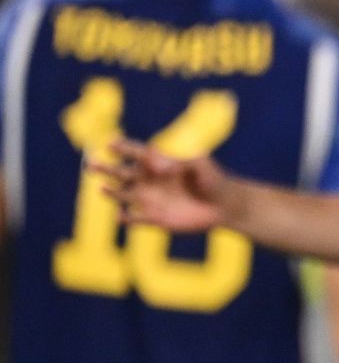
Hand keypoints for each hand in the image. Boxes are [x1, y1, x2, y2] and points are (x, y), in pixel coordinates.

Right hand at [94, 138, 229, 231]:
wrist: (223, 206)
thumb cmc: (213, 180)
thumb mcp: (202, 166)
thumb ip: (183, 162)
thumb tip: (160, 165)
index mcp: (158, 163)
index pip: (136, 153)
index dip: (122, 147)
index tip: (109, 143)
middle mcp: (148, 181)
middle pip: (121, 173)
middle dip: (106, 168)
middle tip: (91, 163)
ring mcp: (149, 200)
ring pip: (122, 196)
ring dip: (111, 192)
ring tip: (103, 188)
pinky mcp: (154, 219)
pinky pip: (135, 219)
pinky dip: (126, 218)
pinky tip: (120, 217)